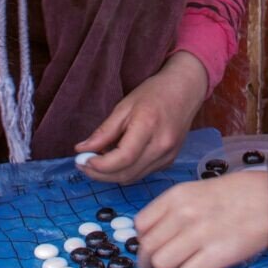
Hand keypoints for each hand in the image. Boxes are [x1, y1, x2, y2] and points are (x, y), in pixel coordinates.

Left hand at [74, 51, 206, 183]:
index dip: (99, 165)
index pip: (122, 158)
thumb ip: (104, 131)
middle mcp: (161, 146)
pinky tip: (116, 160)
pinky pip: (142, 174)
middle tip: (82, 164)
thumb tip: (81, 149)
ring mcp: (168, 156)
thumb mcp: (124, 106)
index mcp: (148, 127)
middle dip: (100, 174)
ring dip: (111, 175)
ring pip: (133, 178)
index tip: (82, 160)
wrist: (185, 90)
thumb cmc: (154, 93)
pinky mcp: (169, 161)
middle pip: (126, 174)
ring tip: (95, 162)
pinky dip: (125, 171)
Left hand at [134, 170, 267, 267]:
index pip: (140, 224)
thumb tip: (156, 235)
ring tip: (183, 266)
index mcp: (177, 195)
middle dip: (150, 262)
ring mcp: (199, 234)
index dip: (144, 240)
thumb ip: (174, 210)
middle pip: (148, 247)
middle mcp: (183, 213)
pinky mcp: (217, 253)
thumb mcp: (198, 190)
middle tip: (159, 267)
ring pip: (163, 264)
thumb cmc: (237, 193)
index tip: (152, 246)